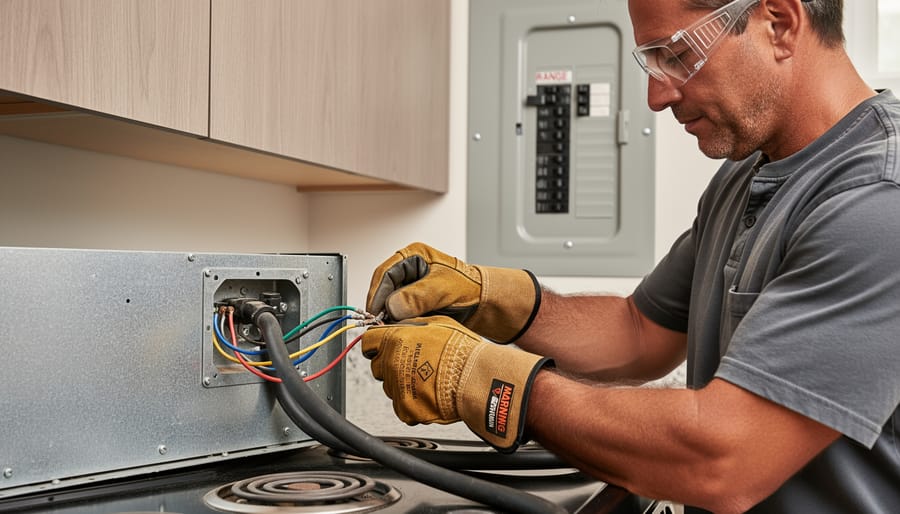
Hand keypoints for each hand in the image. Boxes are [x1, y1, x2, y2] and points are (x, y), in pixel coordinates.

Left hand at [361, 315, 549, 450]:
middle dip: (390, 365)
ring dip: (403, 384)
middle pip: (378, 366)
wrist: (475, 379)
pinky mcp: (406, 409)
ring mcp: (397, 388)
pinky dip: (412, 403)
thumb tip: (401, 325)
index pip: (369, 341)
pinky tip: (428, 395)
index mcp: (396, 339)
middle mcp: (391, 363)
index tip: (382, 348)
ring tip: (427, 381)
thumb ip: (412, 325)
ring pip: (390, 387)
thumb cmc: (462, 351)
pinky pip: (402, 406)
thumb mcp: (437, 323)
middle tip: (413, 365)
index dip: (376, 344)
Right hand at [366, 242, 540, 342]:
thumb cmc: (470, 288)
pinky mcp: (414, 302)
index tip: (375, 311)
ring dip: (390, 316)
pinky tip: (401, 329)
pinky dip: (398, 321)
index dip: (377, 293)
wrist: (485, 303)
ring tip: (391, 328)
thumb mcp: (443, 288)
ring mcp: (410, 286)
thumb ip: (418, 296)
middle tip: (380, 324)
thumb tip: (393, 306)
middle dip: (382, 307)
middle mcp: (409, 269)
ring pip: (390, 302)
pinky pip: (399, 312)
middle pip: (384, 288)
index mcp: (414, 256)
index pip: (385, 272)